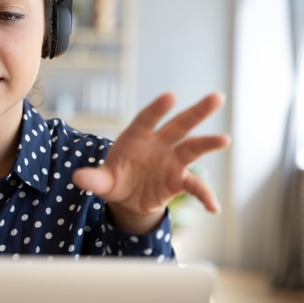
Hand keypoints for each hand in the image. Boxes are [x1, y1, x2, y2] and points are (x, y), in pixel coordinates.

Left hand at [72, 92, 230, 233]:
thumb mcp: (102, 181)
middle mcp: (158, 144)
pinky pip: (195, 186)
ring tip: (225, 139)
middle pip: (179, 125)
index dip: (158, 108)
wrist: (127, 197)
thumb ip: (93, 179)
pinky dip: (205, 196)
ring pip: (193, 149)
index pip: (147, 119)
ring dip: (208, 143)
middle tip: (217, 97)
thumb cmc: (114, 179)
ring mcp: (171, 161)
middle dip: (197, 112)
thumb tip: (78, 179)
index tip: (171, 96)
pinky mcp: (179, 180)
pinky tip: (213, 208)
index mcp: (136, 137)